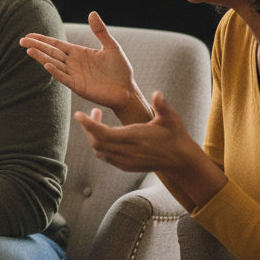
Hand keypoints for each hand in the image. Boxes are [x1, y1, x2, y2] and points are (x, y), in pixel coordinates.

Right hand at [20, 11, 143, 116]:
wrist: (127, 91)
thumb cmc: (120, 70)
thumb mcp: (111, 46)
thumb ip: (100, 31)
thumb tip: (92, 13)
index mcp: (78, 53)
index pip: (56, 44)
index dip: (43, 40)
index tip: (29, 35)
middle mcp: (73, 63)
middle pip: (51, 52)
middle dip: (36, 46)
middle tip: (21, 40)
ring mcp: (73, 75)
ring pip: (53, 63)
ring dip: (41, 57)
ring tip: (28, 50)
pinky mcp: (77, 86)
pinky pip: (63, 77)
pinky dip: (55, 71)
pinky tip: (46, 64)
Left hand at [76, 90, 196, 174]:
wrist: (181, 160)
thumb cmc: (176, 136)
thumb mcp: (171, 119)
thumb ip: (162, 106)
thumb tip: (157, 93)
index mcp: (135, 138)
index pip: (103, 133)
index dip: (88, 124)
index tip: (78, 114)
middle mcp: (127, 152)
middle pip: (96, 142)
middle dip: (89, 127)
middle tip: (94, 112)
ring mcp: (125, 161)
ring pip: (98, 151)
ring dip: (93, 136)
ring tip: (98, 121)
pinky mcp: (126, 166)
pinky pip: (105, 157)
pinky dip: (99, 146)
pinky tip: (105, 134)